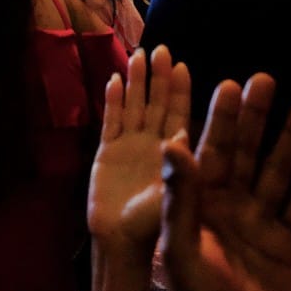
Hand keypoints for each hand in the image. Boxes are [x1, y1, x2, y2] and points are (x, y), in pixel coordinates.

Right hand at [87, 45, 191, 253]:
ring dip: (137, 82)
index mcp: (172, 154)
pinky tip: (115, 80)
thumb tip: (180, 136)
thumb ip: (176, 172)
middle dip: (159, 78)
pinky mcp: (108, 152)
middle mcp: (153, 144)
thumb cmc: (150, 227)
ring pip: (135, 107)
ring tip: (139, 55)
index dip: (179, 91)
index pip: (177, 115)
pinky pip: (112, 120)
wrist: (118, 241)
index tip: (182, 66)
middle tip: (161, 49)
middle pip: (156, 104)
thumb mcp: (169, 201)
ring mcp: (130, 145)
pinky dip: (114, 101)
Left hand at [160, 74, 290, 290]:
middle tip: (266, 81)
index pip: (209, 153)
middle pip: (245, 154)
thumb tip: (173, 142)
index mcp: (199, 207)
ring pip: (279, 170)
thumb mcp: (182, 249)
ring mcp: (263, 224)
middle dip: (256, 119)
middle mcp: (231, 209)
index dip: (219, 121)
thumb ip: (179, 197)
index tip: (228, 85)